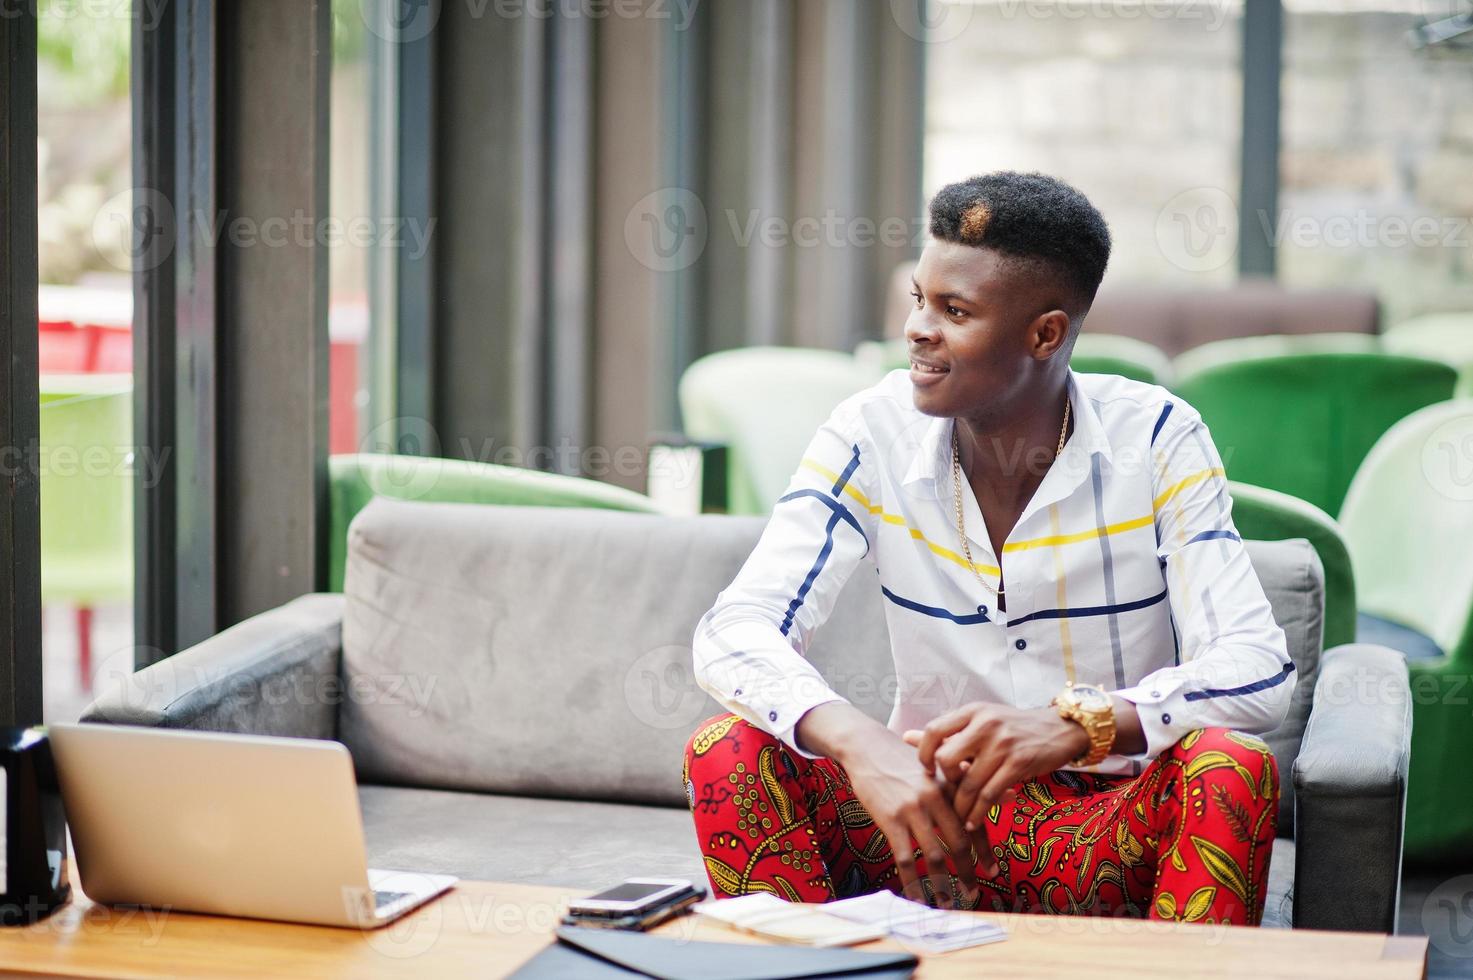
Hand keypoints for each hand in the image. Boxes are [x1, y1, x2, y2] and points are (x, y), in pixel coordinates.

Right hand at [796, 702, 979, 907]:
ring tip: (947, 903)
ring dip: (943, 885)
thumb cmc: (902, 757)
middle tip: (971, 893)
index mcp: (950, 786)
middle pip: (960, 843)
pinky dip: (913, 883)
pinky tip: (916, 897)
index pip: (975, 823)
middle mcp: (936, 798)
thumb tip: (1010, 795)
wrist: (866, 745)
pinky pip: (906, 859)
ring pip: (935, 856)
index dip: (985, 852)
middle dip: (968, 873)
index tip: (992, 872)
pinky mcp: (891, 819)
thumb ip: (966, 786)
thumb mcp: (937, 767)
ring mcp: (913, 809)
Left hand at [903, 702, 1089, 833]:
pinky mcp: (1019, 763)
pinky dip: (979, 812)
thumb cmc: (1013, 728)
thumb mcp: (980, 721)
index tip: (926, 771)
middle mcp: (985, 724)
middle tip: (947, 797)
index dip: (922, 754)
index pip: (934, 730)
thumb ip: (947, 732)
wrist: (1059, 729)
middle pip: (947, 759)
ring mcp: (1003, 743)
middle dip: (944, 784)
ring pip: (969, 783)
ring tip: (959, 819)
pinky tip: (974, 821)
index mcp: (972, 712)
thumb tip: (906, 737)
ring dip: (961, 807)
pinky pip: (990, 794)